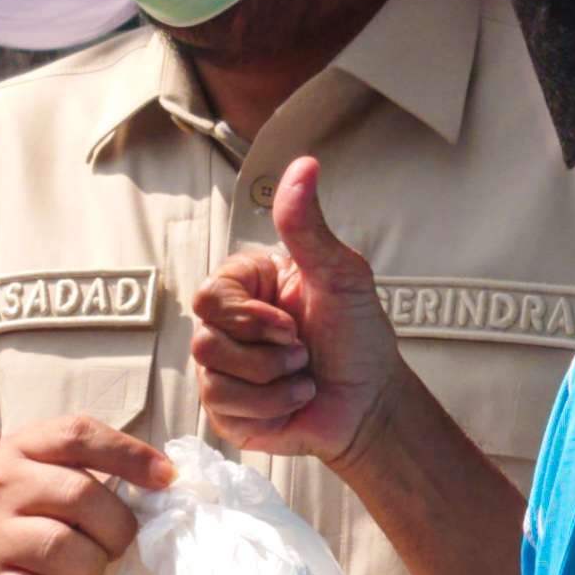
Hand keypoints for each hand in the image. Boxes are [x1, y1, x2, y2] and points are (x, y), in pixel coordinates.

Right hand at [0, 415, 175, 574]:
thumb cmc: (40, 518)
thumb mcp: (60, 477)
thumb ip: (103, 469)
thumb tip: (167, 480)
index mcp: (22, 449)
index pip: (77, 434)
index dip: (128, 454)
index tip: (166, 478)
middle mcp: (1, 487)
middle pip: (80, 494)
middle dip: (116, 525)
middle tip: (117, 543)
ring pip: (63, 548)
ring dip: (93, 566)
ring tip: (87, 569)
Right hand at [191, 157, 402, 466]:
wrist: (370, 404)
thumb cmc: (358, 336)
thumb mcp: (340, 274)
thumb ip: (308, 225)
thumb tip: (304, 164)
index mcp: (246, 287)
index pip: (210, 294)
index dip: (249, 317)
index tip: (291, 323)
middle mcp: (227, 325)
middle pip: (204, 338)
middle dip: (267, 354)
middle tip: (302, 351)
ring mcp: (222, 369)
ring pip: (212, 376)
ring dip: (273, 382)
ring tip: (302, 377)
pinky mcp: (225, 410)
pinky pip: (224, 409)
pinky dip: (270, 408)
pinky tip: (293, 402)